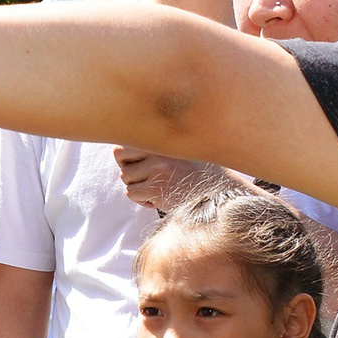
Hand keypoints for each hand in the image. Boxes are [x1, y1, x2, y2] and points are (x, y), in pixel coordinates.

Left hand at [114, 149, 231, 212]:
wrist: (218, 193)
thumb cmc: (200, 174)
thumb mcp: (182, 151)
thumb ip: (158, 147)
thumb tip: (119, 150)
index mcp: (163, 137)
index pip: (126, 139)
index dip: (127, 155)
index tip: (139, 164)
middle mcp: (159, 149)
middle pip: (119, 156)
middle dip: (128, 168)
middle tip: (144, 177)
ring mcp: (157, 168)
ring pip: (126, 178)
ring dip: (138, 187)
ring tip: (157, 189)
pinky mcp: (156, 188)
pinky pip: (132, 194)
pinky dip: (142, 200)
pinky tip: (159, 199)